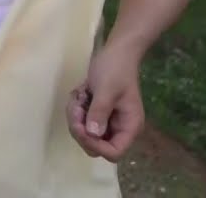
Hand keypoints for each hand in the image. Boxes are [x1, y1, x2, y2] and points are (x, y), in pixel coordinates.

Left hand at [67, 43, 144, 161]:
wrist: (117, 52)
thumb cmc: (115, 69)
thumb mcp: (107, 89)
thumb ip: (100, 112)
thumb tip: (92, 134)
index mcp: (129, 126)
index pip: (113, 152)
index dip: (95, 145)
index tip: (81, 127)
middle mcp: (120, 128)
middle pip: (94, 145)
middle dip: (80, 128)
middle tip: (77, 107)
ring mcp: (108, 121)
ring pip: (84, 133)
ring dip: (76, 116)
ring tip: (79, 96)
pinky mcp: (97, 113)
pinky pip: (81, 121)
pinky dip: (76, 110)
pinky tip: (80, 94)